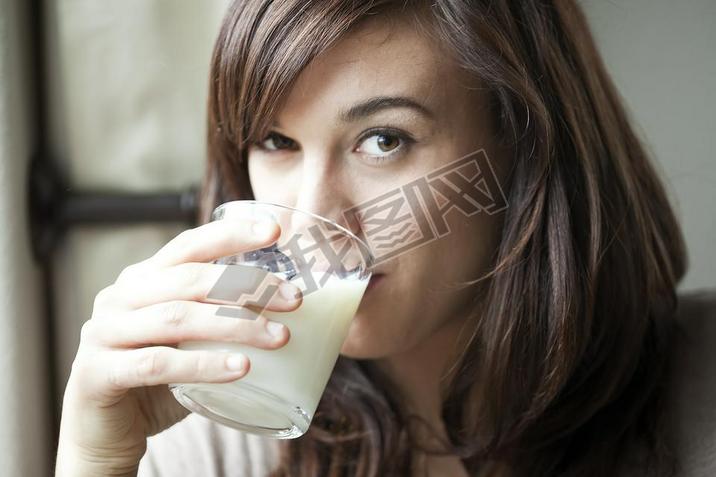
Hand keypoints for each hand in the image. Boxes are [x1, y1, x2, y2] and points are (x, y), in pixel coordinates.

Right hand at [55, 217, 301, 474]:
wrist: (104, 434)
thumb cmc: (158, 381)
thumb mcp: (188, 339)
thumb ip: (217, 316)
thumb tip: (285, 303)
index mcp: (143, 279)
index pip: (189, 245)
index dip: (231, 234)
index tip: (275, 231)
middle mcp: (120, 297)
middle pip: (189, 279)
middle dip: (248, 286)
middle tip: (293, 300)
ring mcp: (104, 333)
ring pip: (178, 318)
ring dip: (235, 325)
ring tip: (279, 337)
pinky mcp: (98, 374)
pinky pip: (157, 364)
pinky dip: (203, 365)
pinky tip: (240, 368)